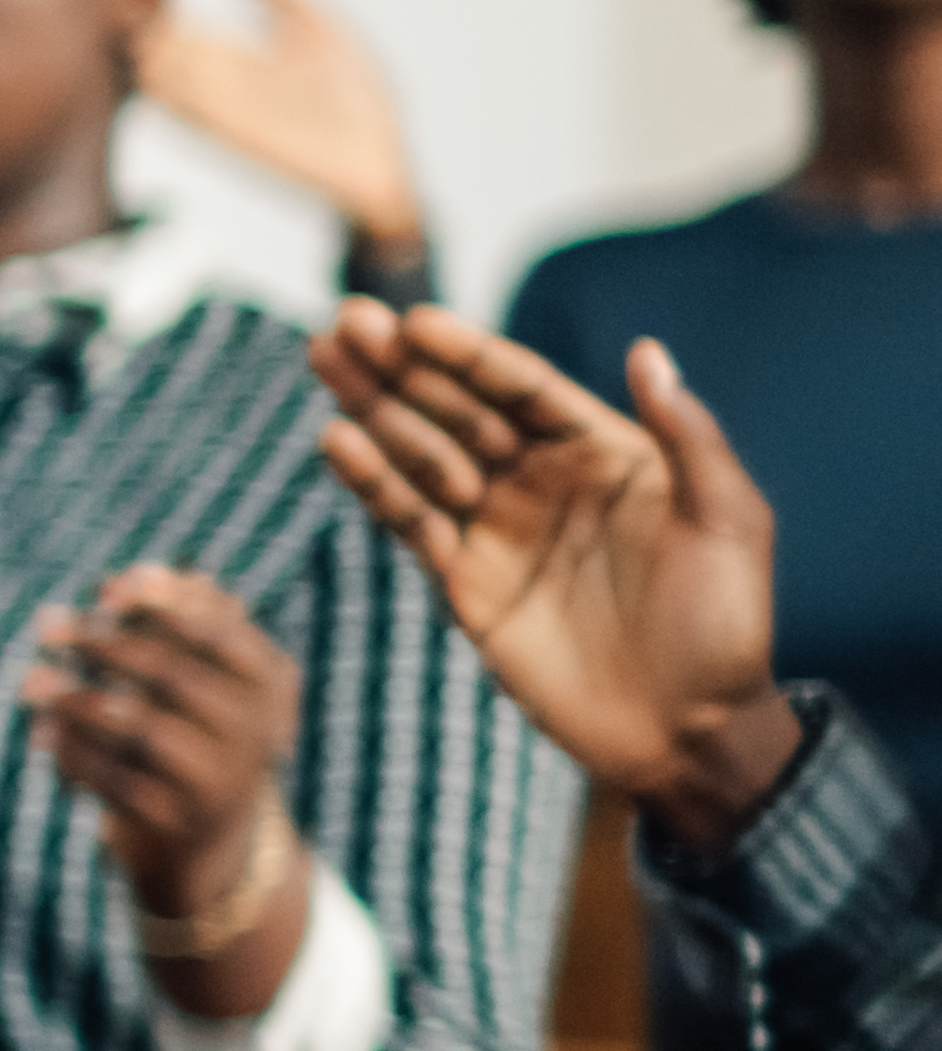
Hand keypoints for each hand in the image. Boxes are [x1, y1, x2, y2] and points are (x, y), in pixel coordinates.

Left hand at [12, 561, 311, 1001]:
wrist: (211, 836)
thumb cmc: (194, 726)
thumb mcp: (194, 672)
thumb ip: (165, 622)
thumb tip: (117, 578)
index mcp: (270, 680)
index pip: (219, 630)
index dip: (161, 603)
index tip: (102, 589)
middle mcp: (258, 730)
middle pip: (173, 675)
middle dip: (101, 645)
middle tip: (45, 624)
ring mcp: (226, 779)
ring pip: (144, 730)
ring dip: (77, 700)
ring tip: (28, 681)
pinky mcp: (184, 821)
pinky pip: (119, 782)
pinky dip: (74, 755)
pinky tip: (40, 735)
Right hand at [135, 0, 430, 293]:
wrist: (379, 161)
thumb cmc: (353, 98)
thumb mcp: (313, 20)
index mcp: (225, 51)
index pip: (168, 5)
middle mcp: (207, 77)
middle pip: (147, 29)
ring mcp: (212, 104)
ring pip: (149, 62)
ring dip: (137, 25)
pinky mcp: (225, 130)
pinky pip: (174, 104)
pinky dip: (157, 74)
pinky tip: (152, 39)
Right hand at [312, 302, 797, 831]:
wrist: (686, 729)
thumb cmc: (724, 623)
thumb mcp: (728, 520)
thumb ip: (688, 436)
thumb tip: (647, 350)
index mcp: (604, 454)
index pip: (524, 389)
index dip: (469, 354)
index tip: (417, 322)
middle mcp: (542, 482)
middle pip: (458, 410)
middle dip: (401, 366)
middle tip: (347, 321)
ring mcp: (497, 531)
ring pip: (421, 454)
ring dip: (372, 407)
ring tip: (323, 357)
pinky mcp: (463, 584)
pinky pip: (410, 523)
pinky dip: (372, 483)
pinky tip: (336, 442)